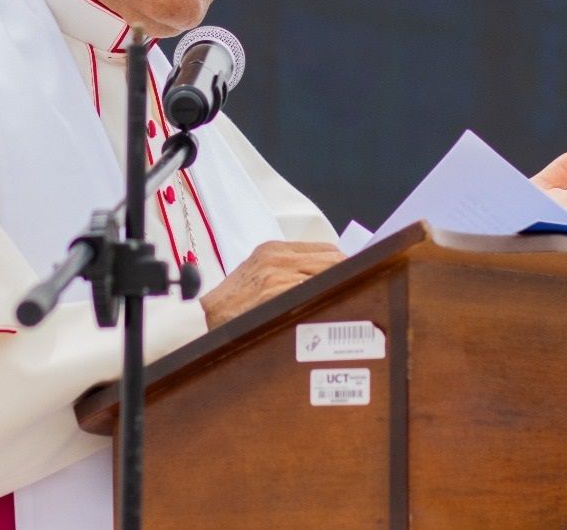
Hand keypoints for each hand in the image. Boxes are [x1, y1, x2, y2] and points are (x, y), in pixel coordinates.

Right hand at [199, 240, 345, 328]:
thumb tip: (325, 276)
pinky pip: (312, 294)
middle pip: (331, 260)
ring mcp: (277, 275)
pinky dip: (325, 301)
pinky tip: (332, 312)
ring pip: (327, 276)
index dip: (344, 262)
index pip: (325, 248)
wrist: (204, 319)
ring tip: (352, 302)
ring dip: (341, 289)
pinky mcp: (275, 294)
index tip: (356, 274)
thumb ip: (289, 269)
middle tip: (362, 290)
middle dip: (349, 274)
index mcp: (274, 249)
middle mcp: (277, 258)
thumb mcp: (259, 274)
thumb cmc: (232, 302)